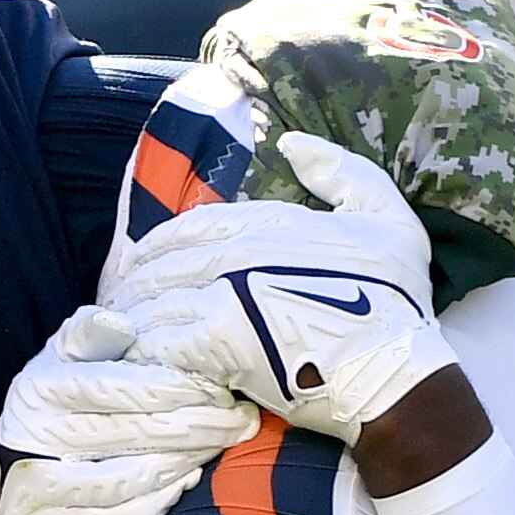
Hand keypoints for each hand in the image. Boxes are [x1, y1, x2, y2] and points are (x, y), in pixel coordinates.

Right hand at [0, 307, 254, 514]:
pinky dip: (164, 500)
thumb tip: (123, 325)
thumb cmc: (54, 417)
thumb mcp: (59, 366)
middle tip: (242, 420)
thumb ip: (90, 337)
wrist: (8, 497)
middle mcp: (36, 438)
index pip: (121, 386)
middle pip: (134, 431)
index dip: (179, 387)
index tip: (222, 386)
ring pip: (133, 477)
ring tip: (221, 446)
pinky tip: (189, 479)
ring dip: (187, 461)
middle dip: (199, 424)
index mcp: (41, 388)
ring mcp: (41, 491)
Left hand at [110, 135, 454, 443]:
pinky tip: (133, 362)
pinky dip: (141, 351)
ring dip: (130, 319)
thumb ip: (339, 171)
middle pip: (161, 263)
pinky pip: (159, 342)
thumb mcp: (386, 213)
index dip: (159, 248)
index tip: (143, 267)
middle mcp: (238, 251)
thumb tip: (291, 143)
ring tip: (116, 337)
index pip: (190, 227)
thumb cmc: (397, 299)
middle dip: (135, 285)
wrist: (397, 370)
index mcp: (268, 220)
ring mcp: (224, 295)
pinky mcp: (216, 343)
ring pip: (153, 302)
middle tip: (119, 306)